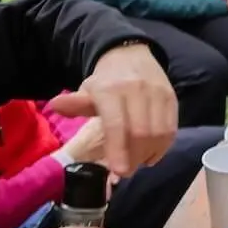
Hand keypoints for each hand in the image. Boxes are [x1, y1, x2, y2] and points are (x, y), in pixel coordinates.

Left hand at [48, 43, 176, 177]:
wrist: (132, 55)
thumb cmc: (107, 80)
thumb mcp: (88, 89)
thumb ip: (76, 103)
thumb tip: (56, 105)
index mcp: (111, 89)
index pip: (117, 124)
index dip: (119, 150)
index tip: (119, 172)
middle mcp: (137, 90)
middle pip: (141, 133)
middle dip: (134, 157)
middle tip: (125, 171)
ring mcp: (158, 94)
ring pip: (159, 133)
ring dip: (149, 154)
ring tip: (137, 161)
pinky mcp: (172, 98)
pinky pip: (171, 129)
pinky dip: (162, 147)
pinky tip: (151, 153)